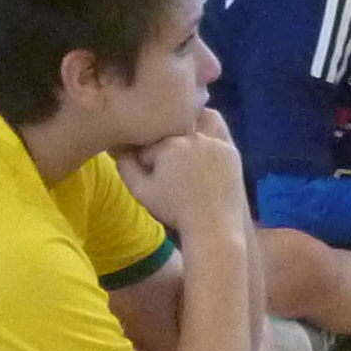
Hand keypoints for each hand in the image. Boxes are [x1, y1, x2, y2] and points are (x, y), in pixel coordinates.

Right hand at [124, 114, 250, 238]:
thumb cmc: (174, 211)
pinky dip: (208, 139)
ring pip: (194, 125)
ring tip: (185, 156)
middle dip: (166, 147)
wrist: (213, 226)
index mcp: (168, 145)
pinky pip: (216, 134)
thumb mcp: (141, 192)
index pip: (149, 143)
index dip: (145, 159)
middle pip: (171, 133)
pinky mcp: (231, 149)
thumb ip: (125, 167)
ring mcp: (215, 142)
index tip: (150, 174)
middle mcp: (192, 137)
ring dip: (187, 132)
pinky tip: (203, 155)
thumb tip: (119, 148)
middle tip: (169, 170)